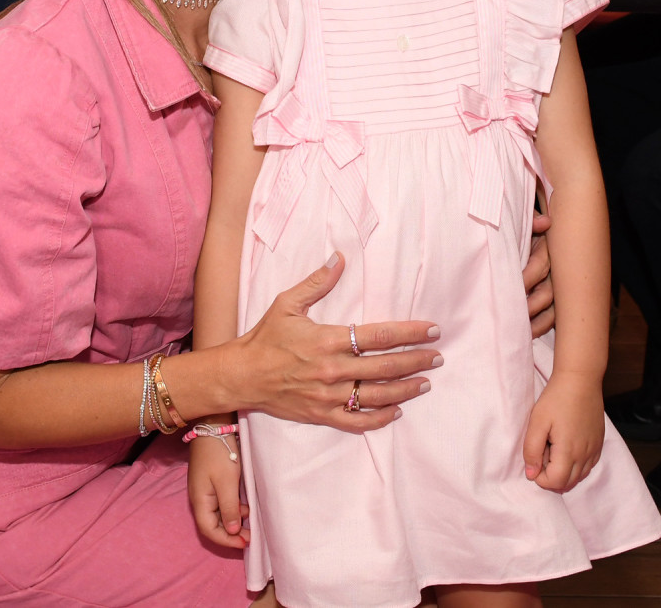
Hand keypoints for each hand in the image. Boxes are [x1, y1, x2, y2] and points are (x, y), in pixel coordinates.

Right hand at [188, 432, 246, 548]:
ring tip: (250, 521)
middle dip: (231, 533)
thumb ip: (229, 508)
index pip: (209, 531)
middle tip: (250, 535)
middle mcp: (200, 499)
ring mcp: (205, 490)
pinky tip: (244, 506)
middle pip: (213, 524)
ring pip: (218, 514)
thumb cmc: (219, 455)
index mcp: (200, 501)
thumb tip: (231, 531)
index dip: (226, 541)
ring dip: (233, 520)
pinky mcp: (211, 482)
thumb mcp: (227, 483)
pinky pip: (221, 502)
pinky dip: (232, 508)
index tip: (245, 543)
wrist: (212, 427)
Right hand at [231, 252, 441, 432]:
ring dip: (406, 389)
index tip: (432, 331)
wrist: (241, 375)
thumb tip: (339, 258)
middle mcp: (332, 370)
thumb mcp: (287, 303)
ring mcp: (328, 396)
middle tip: (438, 357)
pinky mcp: (322, 415)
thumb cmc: (264, 337)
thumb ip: (317, 282)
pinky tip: (396, 411)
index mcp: (327, 340)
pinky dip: (380, 418)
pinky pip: (358, 421)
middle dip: (417, 361)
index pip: (379, 336)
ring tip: (426, 382)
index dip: (410, 333)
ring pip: (377, 396)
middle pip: (386, 367)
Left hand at [523, 371, 603, 491]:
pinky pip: (588, 465)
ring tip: (553, 446)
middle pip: (568, 483)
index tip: (534, 459)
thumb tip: (531, 474)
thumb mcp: (537, 422)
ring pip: (579, 476)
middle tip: (542, 451)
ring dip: (564, 470)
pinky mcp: (599, 443)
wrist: (580, 380)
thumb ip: (532, 450)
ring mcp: (594, 450)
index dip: (540, 477)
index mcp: (569, 452)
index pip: (555, 482)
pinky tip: (566, 445)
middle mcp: (585, 456)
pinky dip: (576, 464)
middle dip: (551, 475)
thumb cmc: (556, 398)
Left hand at [525, 211, 553, 337]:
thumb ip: (531, 222)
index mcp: (548, 250)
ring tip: (524, 332)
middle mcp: (556, 271)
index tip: (512, 288)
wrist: (538, 235)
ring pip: (554, 308)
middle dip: (532, 305)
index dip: (527, 277)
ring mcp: (558, 287)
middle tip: (515, 316)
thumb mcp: (526, 223)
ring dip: (539, 321)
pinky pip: (555, 317)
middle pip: (548, 291)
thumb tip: (545, 222)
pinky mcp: (557, 300)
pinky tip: (531, 335)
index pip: (540, 265)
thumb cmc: (527, 231)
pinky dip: (543, 326)